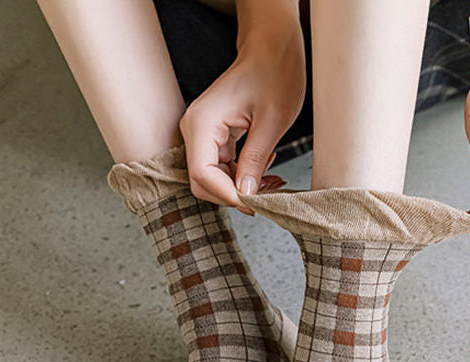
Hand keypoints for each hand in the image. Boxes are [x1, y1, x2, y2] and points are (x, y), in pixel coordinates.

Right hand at [178, 4, 305, 213]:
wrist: (272, 48)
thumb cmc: (274, 73)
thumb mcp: (272, 122)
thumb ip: (255, 161)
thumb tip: (245, 194)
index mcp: (203, 123)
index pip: (202, 174)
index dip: (227, 195)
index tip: (254, 204)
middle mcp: (195, 129)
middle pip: (202, 181)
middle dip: (232, 194)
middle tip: (266, 196)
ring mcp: (202, 133)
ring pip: (212, 178)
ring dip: (240, 187)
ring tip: (272, 183)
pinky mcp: (213, 136)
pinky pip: (221, 167)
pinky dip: (242, 175)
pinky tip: (264, 170)